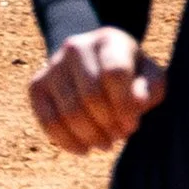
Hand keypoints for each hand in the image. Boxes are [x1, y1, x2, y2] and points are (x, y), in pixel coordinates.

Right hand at [27, 27, 166, 155]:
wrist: (95, 65)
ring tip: (105, 143)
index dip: (124, 105)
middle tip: (119, 135)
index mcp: (109, 39)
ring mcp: (53, 65)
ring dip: (91, 136)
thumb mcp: (150, 78)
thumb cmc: (131, 76)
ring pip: (69, 112)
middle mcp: (76, 47)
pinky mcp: (37, 85)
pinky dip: (67, 142)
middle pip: (90, 96)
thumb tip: (137, 103)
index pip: (114, 73)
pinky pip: (48, 121)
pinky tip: (84, 148)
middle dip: (108, 124)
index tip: (132, 124)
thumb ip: (150, 89)